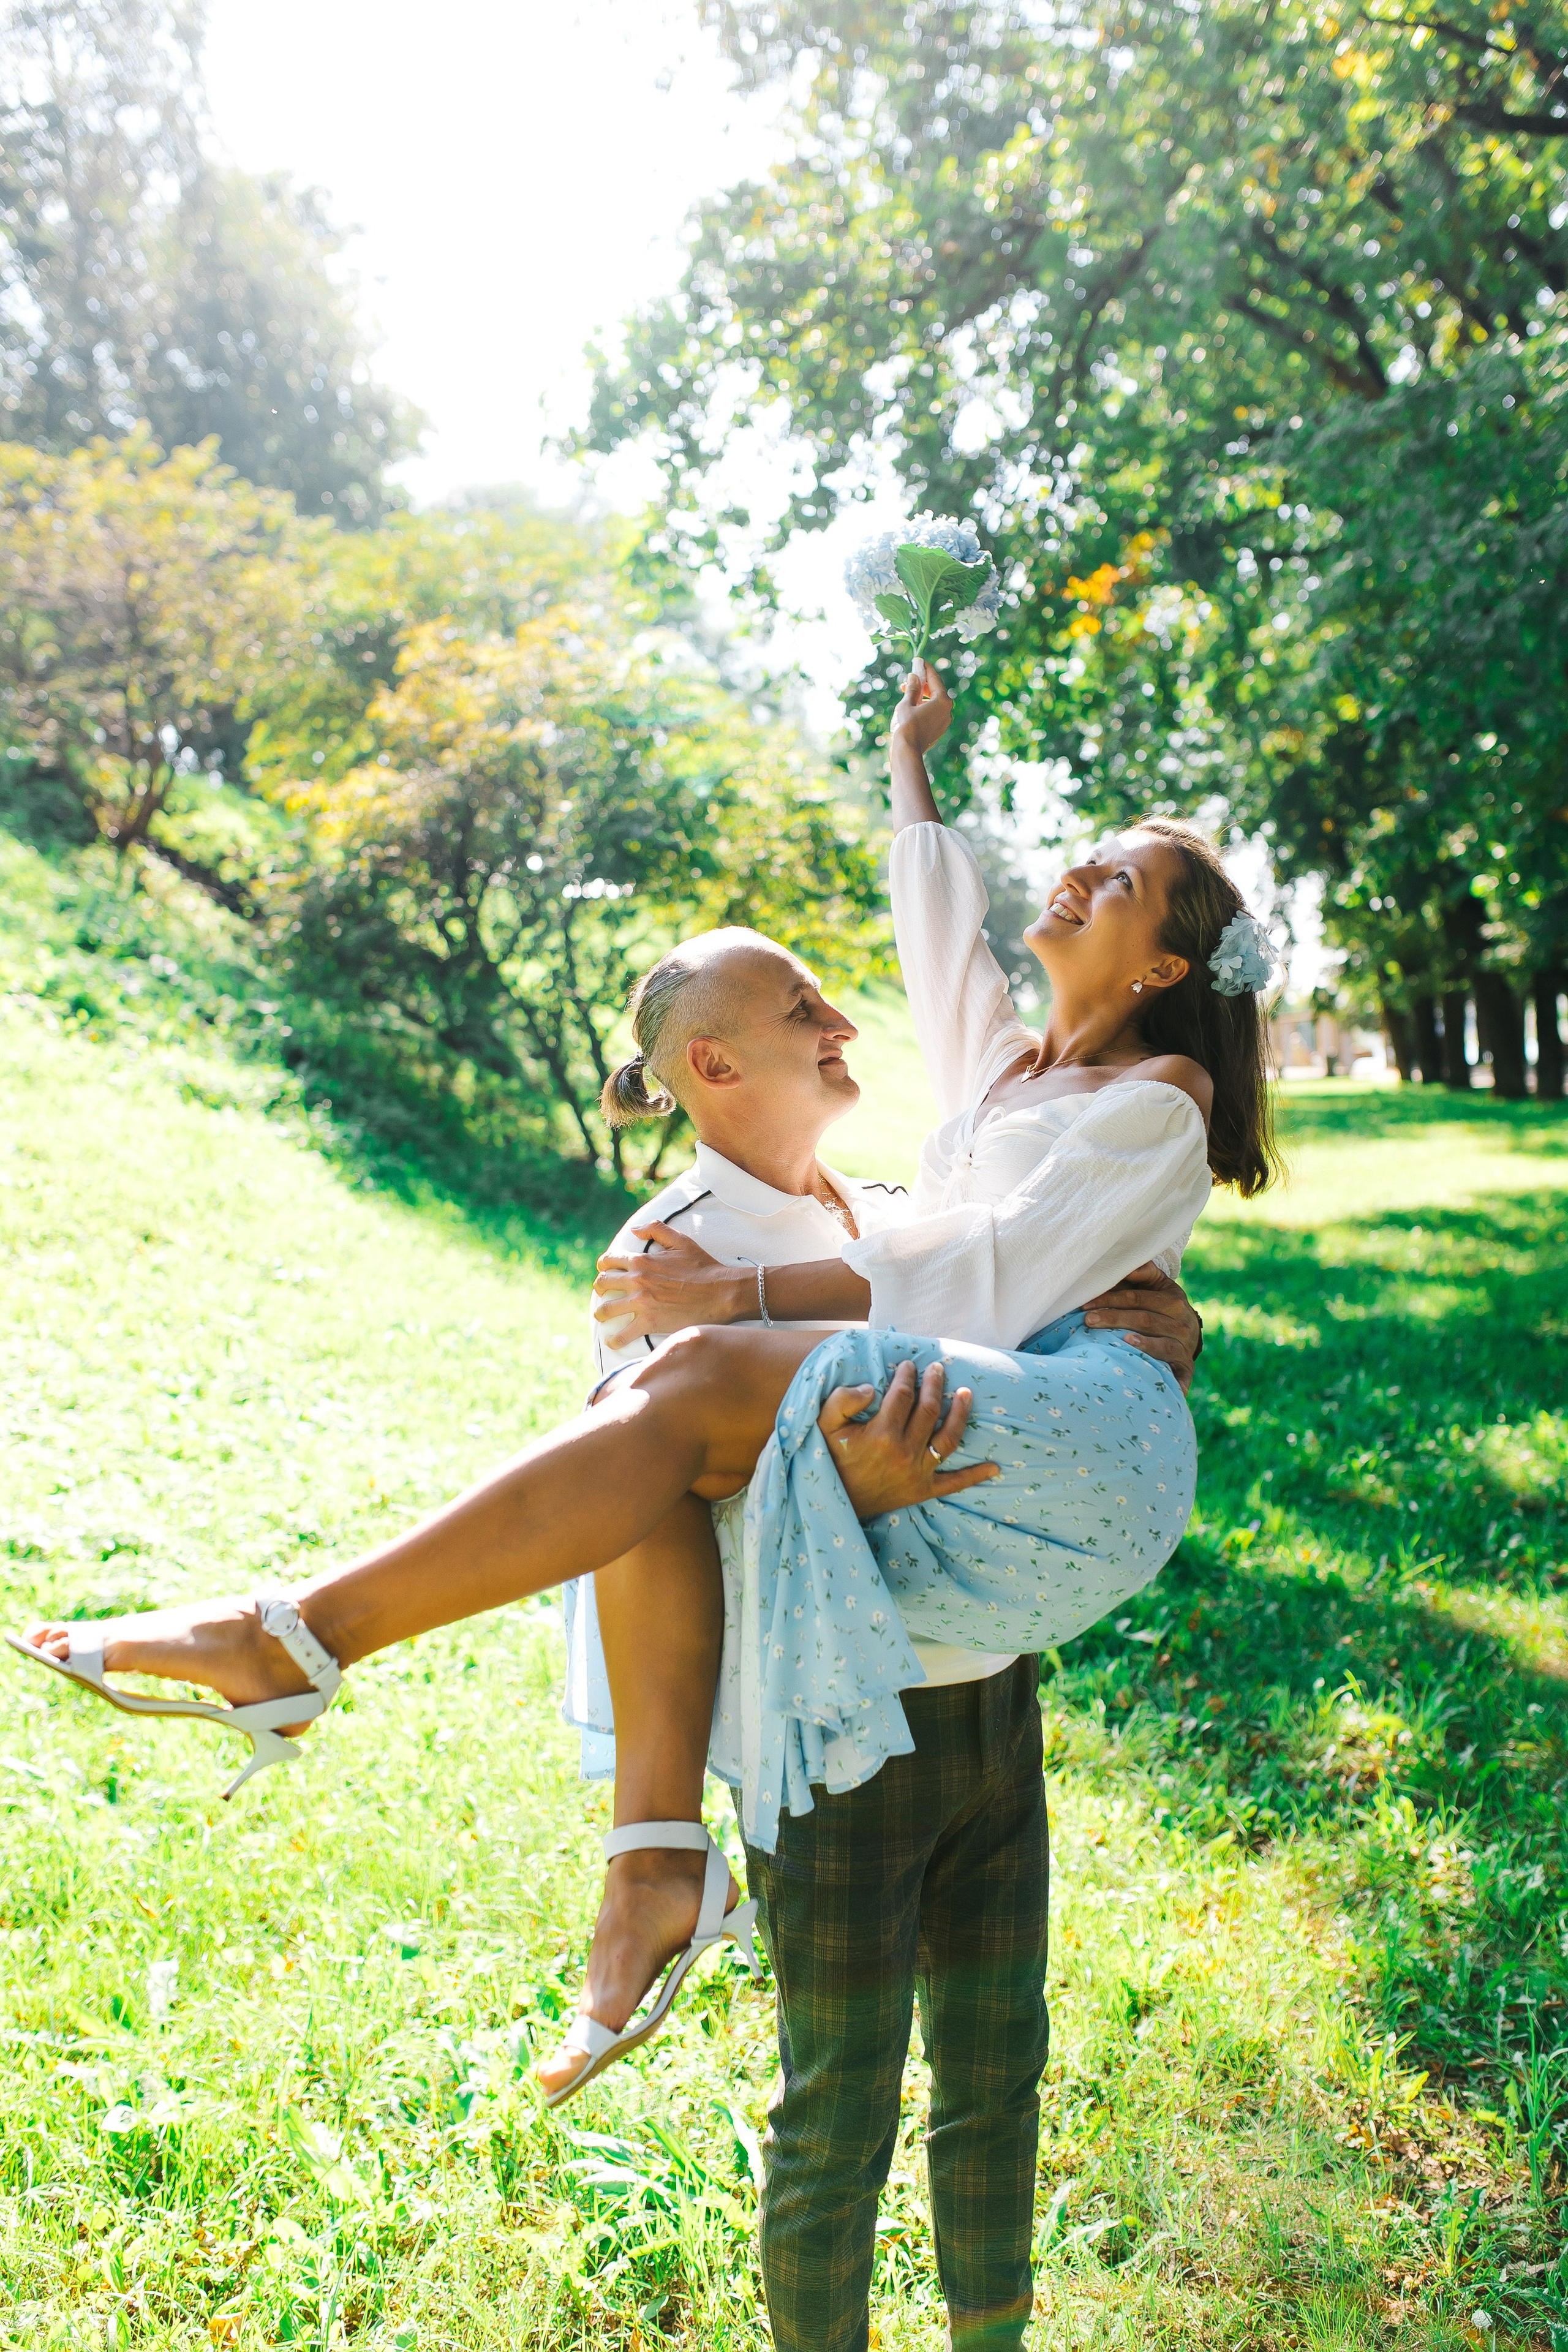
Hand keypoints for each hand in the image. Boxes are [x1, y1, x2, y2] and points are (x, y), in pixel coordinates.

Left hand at [593, 1223, 750, 1345]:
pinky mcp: (650, 1323)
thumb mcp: (681, 1241)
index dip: (604, 1266)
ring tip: (602, 1316)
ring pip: (606, 1310)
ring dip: (601, 1313)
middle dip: (600, 1288)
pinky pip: (623, 1335)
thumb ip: (656, 1229)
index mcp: (642, 1260)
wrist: (720, 1292)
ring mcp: (642, 1303)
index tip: (605, 1271)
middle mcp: (637, 1280)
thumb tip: (634, 1229)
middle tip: (603, 1293)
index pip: (609, 1261)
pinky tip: (612, 1342)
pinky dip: (614, 1340)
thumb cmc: (703, 1266)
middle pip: (603, 1284)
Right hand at [817, 1359, 999, 1518]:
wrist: (837, 1502)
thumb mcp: (825, 1425)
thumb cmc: (831, 1458)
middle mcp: (905, 1451)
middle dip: (935, 1384)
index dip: (907, 1376)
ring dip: (960, 1414)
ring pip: (948, 1439)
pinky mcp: (923, 1490)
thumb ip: (843, 1400)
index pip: (903, 1395)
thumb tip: (872, 1388)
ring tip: (965, 1394)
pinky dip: (974, 1476)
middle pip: (929, 1409)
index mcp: (882, 1434)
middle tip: (938, 1368)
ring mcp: (917, 1472)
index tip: (909, 1365)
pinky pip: (954, 1483)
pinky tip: (994, 1467)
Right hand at [889, 659, 952, 758]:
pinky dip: (924, 706)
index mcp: (943, 701)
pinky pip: (932, 713)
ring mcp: (944, 722)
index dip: (925, 668)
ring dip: (922, 695)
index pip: (935, 679)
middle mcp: (947, 711)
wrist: (907, 751)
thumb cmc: (906, 725)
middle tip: (911, 677)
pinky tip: (912, 705)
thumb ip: (912, 688)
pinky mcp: (938, 731)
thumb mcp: (907, 703)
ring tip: (907, 692)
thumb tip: (914, 676)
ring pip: (934, 703)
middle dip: (922, 683)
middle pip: (936, 690)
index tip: (919, 661)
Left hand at [1082, 1262, 1202, 1392]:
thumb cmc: (1165, 1309)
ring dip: (1137, 1340)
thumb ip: (1145, 1274)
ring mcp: (1184, 1345)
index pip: (1137, 1298)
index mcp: (1173, 1300)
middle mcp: (1181, 1322)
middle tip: (1088, 1320)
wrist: (1189, 1338)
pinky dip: (1156, 1360)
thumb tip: (1130, 1265)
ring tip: (1117, 1338)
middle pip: (1144, 1319)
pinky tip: (1137, 1353)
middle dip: (1114, 1318)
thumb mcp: (1160, 1288)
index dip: (1110, 1299)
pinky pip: (1170, 1362)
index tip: (1086, 1304)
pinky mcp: (1185, 1366)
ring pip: (1158, 1341)